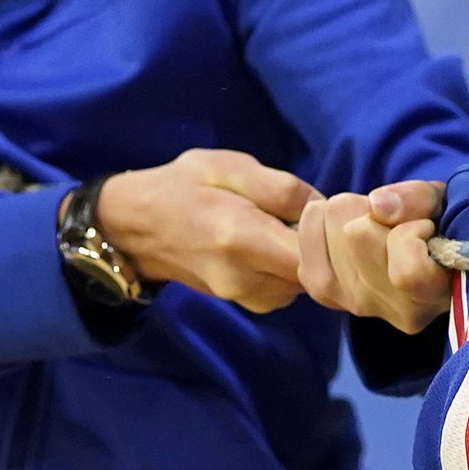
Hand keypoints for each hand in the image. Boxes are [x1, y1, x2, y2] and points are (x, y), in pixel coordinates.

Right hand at [94, 148, 320, 312]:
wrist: (134, 227)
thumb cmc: (182, 187)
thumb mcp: (229, 167)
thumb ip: (280, 187)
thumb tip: (323, 206)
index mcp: (241, 237)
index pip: (314, 256)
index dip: (333, 238)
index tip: (334, 215)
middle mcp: (244, 278)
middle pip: (315, 278)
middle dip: (326, 251)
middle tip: (323, 221)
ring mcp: (242, 296)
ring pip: (302, 287)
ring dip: (309, 263)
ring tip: (298, 231)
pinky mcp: (242, 303)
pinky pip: (284, 292)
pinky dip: (291, 272)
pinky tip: (280, 246)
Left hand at [297, 180, 451, 331]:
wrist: (420, 254)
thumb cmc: (441, 227)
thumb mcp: (443, 204)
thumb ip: (419, 200)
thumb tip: (376, 205)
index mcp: (433, 296)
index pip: (406, 273)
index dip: (412, 233)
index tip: (426, 228)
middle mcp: (394, 310)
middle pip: (357, 233)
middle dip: (373, 212)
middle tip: (393, 221)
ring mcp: (356, 304)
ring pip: (330, 226)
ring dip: (348, 213)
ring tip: (373, 226)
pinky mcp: (323, 292)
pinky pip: (307, 233)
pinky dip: (321, 220)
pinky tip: (344, 232)